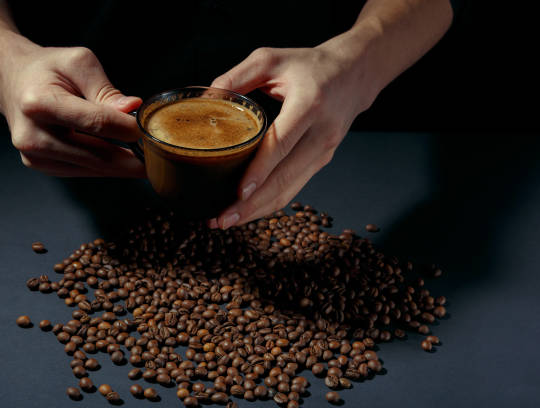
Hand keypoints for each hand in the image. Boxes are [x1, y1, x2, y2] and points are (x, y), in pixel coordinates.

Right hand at [0, 45, 143, 176]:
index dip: (128, 130)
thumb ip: (106, 90)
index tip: (152, 132)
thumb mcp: (78, 63)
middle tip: (161, 158)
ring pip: (94, 168)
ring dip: (124, 166)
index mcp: (38, 104)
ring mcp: (34, 156)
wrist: (11, 80)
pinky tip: (124, 159)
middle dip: (133, 158)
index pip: (95, 123)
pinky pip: (84, 171)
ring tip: (149, 160)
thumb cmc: (48, 70)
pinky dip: (107, 167)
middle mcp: (32, 135)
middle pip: (97, 154)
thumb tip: (133, 111)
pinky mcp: (41, 166)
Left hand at [208, 40, 376, 228]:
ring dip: (258, 210)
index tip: (239, 192)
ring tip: (227, 222)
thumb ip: (237, 77)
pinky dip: (270, 203)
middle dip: (252, 204)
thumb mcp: (272, 59)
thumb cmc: (310, 66)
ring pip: (290, 190)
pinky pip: (294, 188)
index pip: (282, 143)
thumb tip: (206, 100)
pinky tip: (248, 211)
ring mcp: (324, 152)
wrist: (354, 74)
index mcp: (309, 105)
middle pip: (285, 178)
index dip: (260, 170)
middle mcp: (321, 134)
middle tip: (221, 219)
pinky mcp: (322, 161)